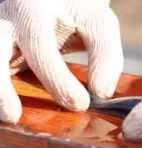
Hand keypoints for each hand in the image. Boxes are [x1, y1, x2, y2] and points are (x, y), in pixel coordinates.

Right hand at [0, 0, 122, 122]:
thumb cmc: (79, 10)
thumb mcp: (97, 24)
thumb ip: (105, 55)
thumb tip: (102, 92)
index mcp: (34, 9)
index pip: (39, 46)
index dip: (57, 79)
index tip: (80, 104)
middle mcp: (7, 18)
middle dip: (1, 87)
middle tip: (15, 116)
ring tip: (9, 115)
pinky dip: (1, 84)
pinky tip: (8, 102)